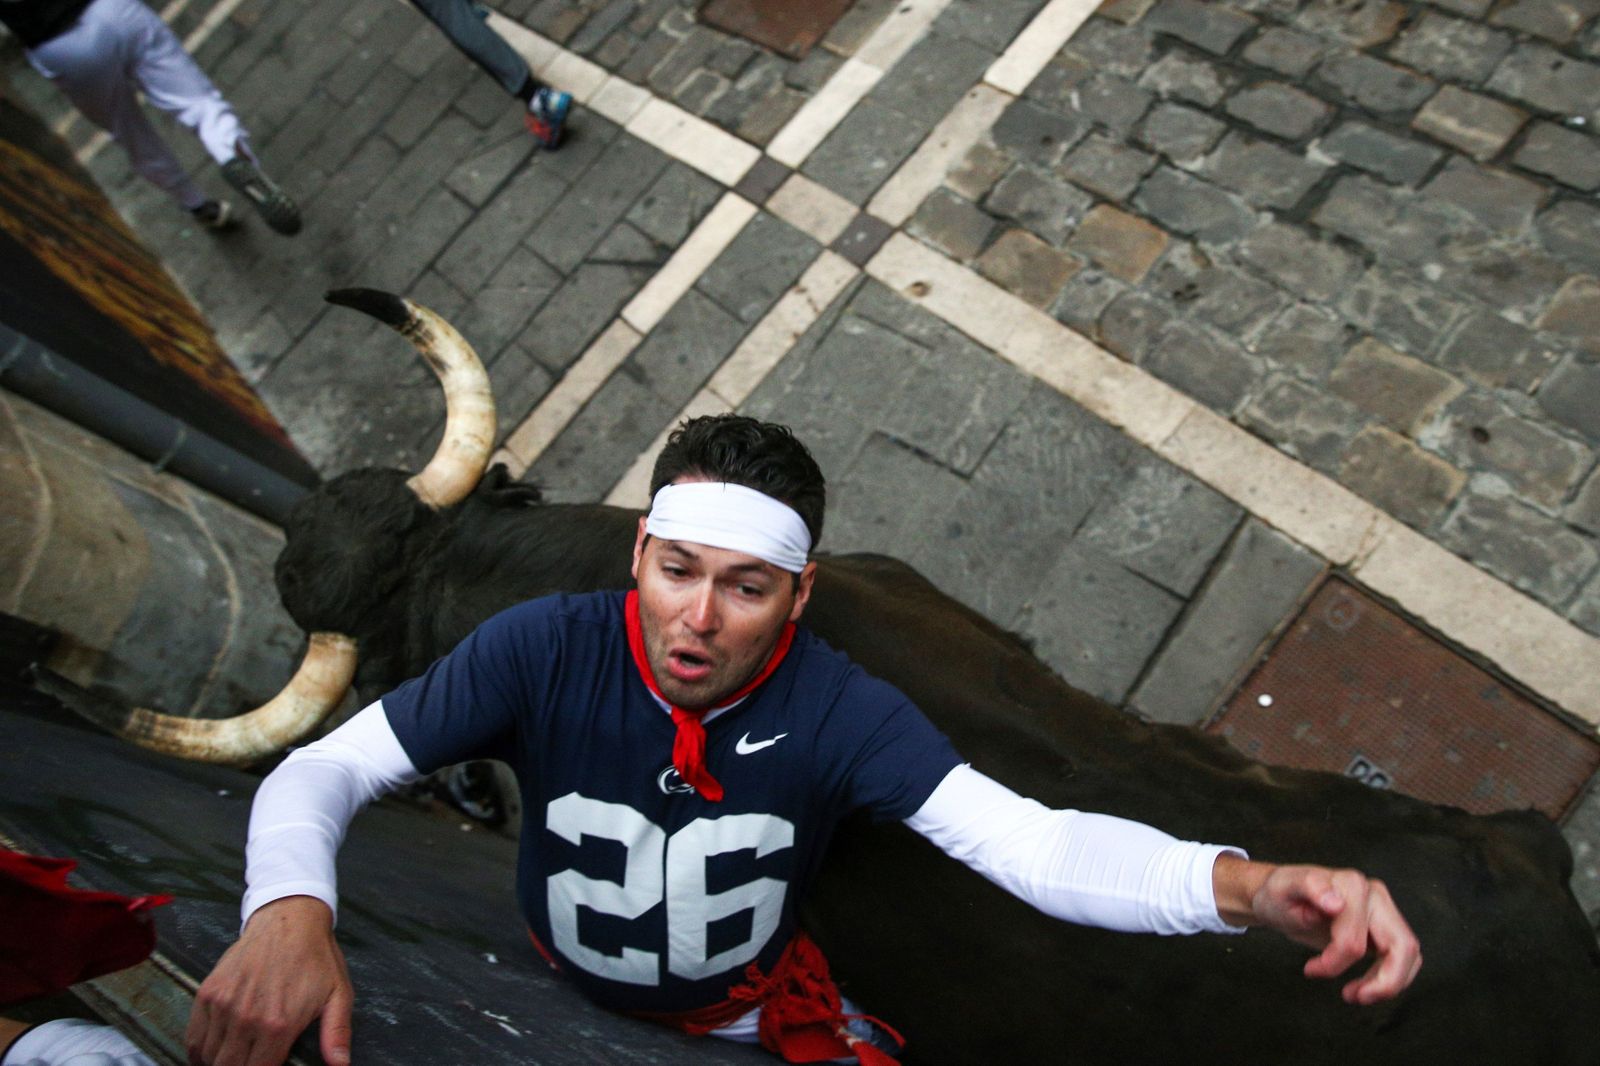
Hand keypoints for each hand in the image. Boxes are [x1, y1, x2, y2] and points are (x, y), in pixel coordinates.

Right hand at [185, 896, 353, 1065]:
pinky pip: (193, 1037)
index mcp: (279, 1025)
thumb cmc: (315, 957)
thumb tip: (341, 1065)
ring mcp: (223, 1005)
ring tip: (235, 1056)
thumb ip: (337, 1034)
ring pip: (208, 1057)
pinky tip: (214, 1050)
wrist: (289, 918)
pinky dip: (199, 1050)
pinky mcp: (208, 992)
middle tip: (251, 1060)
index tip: (266, 1065)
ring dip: (219, 1062)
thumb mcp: (338, 994)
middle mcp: (246, 1018)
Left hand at [1214, 856, 1421, 1004]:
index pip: (1354, 939)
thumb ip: (1308, 890)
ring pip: (1409, 955)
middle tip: (1349, 996)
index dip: (1333, 962)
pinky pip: (1403, 958)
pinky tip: (1361, 987)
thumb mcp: (1282, 890)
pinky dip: (1388, 978)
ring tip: (1352, 995)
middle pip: (1401, 946)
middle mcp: (1374, 895)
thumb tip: (1335, 905)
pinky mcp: (1385, 926)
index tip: (1309, 970)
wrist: (1283, 895)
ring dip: (1388, 984)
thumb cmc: (1281, 894)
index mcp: (1350, 885)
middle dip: (1383, 982)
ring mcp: (1383, 910)